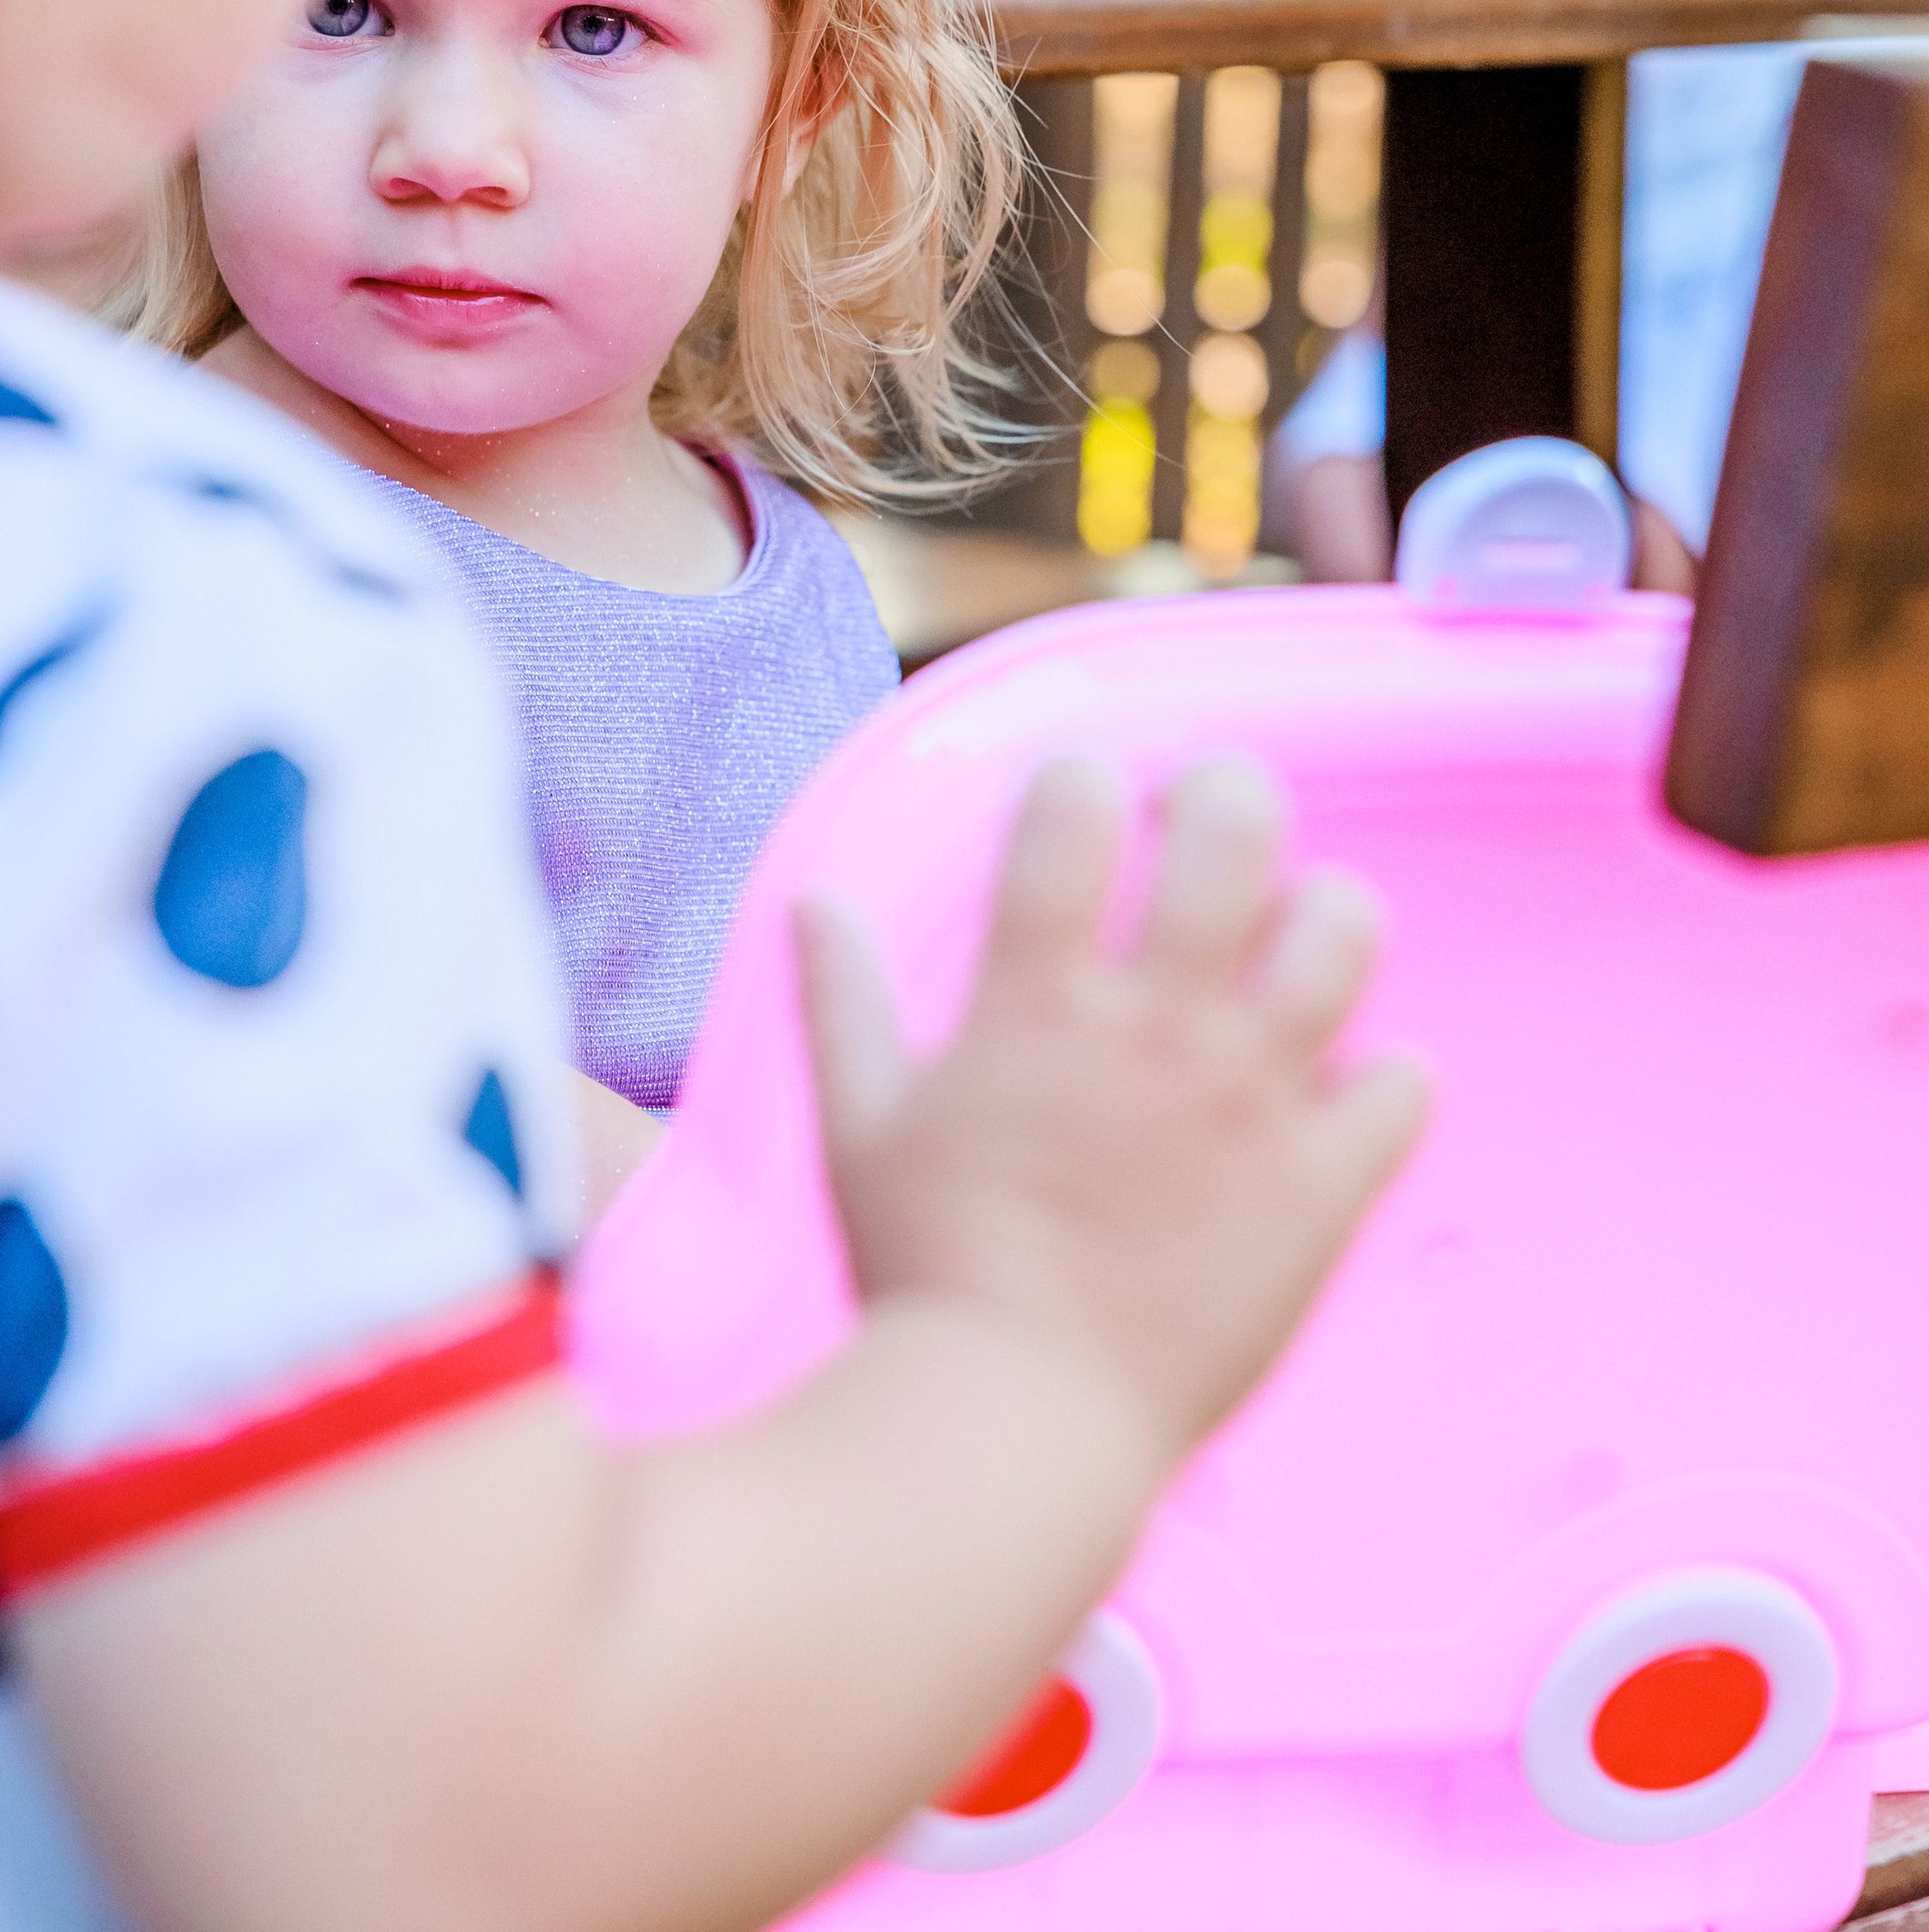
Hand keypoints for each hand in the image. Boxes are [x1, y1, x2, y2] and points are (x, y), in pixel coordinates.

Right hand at [796, 756, 1426, 1489]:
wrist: (1014, 1434)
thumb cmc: (923, 1278)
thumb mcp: (855, 1129)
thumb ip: (840, 1003)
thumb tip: (813, 903)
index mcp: (1041, 1002)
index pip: (1075, 811)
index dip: (1079, 783)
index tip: (1078, 804)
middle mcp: (1160, 1031)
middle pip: (1237, 833)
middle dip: (1224, 795)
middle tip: (1206, 821)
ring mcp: (1253, 1107)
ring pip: (1345, 934)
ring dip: (1322, 916)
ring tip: (1288, 939)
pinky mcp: (1321, 1194)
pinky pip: (1403, 1089)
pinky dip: (1381, 1078)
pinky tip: (1337, 1089)